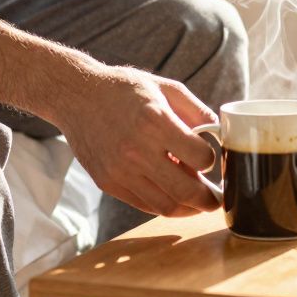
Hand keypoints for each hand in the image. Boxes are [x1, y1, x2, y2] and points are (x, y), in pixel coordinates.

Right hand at [53, 60, 219, 217]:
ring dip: (188, 208)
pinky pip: (144, 204)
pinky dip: (164, 205)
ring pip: (166, 205)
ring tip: (198, 203)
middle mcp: (137, 150)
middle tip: (218, 199)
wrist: (76, 96)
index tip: (210, 158)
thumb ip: (196, 110)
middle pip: (186, 190)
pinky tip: (174, 198)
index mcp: (156, 121)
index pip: (200, 157)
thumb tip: (220, 134)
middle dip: (209, 199)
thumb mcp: (165, 88)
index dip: (212, 160)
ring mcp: (120, 170)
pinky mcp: (108, 183)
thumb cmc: (124, 89)